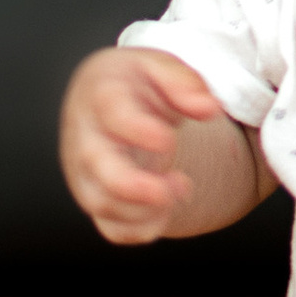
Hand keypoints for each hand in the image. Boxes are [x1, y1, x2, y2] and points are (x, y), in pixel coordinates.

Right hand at [59, 46, 242, 242]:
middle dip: (134, 185)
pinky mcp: (97, 199)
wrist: (104, 102)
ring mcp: (87, 173)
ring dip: (147, 208)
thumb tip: (208, 108)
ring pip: (103, 203)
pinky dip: (142, 228)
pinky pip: (113, 228)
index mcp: (102, 95)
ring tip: (181, 187)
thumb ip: (184, 83)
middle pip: (96, 166)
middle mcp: (87, 137)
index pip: (111, 113)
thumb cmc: (135, 85)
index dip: (137, 129)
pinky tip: (166, 208)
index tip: (168, 138)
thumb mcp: (159, 67)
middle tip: (179, 186)